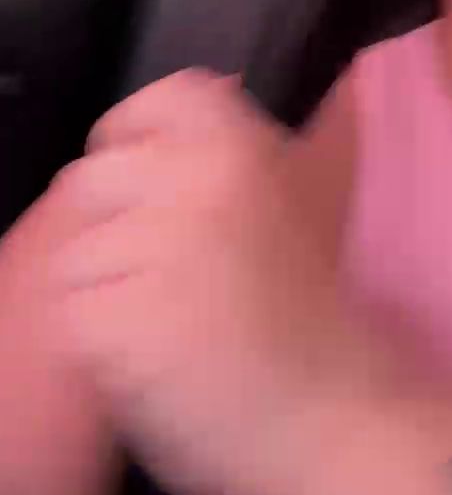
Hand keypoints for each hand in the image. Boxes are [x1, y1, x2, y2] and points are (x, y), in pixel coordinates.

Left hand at [48, 71, 393, 494]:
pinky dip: (105, 343)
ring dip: (110, 291)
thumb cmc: (315, 310)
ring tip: (176, 319)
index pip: (155, 99)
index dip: (142, 138)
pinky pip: (75, 315)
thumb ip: (249, 143)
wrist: (334, 411)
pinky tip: (164, 355)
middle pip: (92, 180)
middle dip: (118, 229)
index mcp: (240, 143)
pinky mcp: (115, 322)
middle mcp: (193, 181)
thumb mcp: (304, 196)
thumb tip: (215, 83)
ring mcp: (152, 251)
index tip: (162, 188)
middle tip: (176, 273)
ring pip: (76, 255)